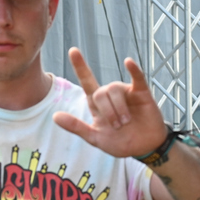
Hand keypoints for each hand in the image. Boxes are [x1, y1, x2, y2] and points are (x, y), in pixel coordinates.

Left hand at [53, 50, 170, 158]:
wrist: (145, 148)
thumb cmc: (121, 143)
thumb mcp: (95, 138)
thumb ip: (76, 127)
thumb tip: (55, 116)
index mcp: (98, 105)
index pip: (87, 82)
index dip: (80, 67)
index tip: (73, 50)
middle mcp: (110, 95)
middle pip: (100, 92)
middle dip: (107, 111)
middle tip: (117, 127)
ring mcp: (126, 93)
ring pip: (114, 89)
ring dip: (118, 108)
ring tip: (125, 122)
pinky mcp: (141, 93)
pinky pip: (137, 77)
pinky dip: (133, 69)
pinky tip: (128, 62)